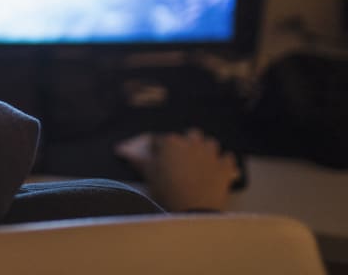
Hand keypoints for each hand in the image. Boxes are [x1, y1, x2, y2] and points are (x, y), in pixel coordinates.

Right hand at [115, 129, 239, 211]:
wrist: (194, 212)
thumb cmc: (167, 192)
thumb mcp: (148, 176)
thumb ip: (137, 160)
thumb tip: (121, 148)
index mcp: (171, 143)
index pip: (160, 140)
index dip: (157, 150)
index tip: (156, 159)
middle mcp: (192, 142)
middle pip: (190, 135)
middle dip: (186, 144)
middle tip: (180, 160)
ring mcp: (211, 153)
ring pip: (210, 143)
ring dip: (205, 150)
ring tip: (200, 163)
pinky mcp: (225, 166)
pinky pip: (227, 158)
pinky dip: (223, 163)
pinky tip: (218, 169)